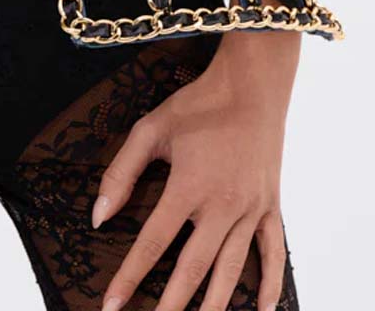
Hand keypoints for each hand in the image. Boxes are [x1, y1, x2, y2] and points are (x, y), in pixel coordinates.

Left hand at [94, 31, 299, 310]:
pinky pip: (274, 253)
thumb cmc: (198, 105)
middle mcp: (221, 206)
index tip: (111, 305)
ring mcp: (251, 209)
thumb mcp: (151, 129)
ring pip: (231, 270)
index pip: (153, 244)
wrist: (252, 86)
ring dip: (214, 305)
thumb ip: (121, 173)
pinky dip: (270, 284)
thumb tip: (99, 216)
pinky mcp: (272, 206)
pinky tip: (262, 310)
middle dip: (171, 305)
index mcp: (188, 187)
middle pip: (193, 270)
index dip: (129, 277)